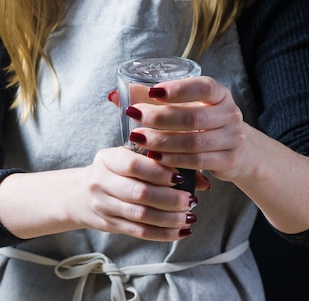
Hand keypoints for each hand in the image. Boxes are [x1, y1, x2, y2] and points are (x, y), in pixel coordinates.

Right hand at [81, 145, 197, 240]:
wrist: (80, 195)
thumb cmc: (116, 172)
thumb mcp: (131, 158)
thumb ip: (164, 163)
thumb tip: (202, 181)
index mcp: (107, 159)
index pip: (133, 164)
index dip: (158, 171)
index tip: (180, 177)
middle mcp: (101, 182)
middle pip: (139, 193)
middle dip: (169, 199)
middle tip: (191, 201)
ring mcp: (103, 206)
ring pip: (140, 215)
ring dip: (169, 218)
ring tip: (189, 217)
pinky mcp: (110, 225)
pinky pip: (139, 232)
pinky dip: (162, 234)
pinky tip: (180, 232)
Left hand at [119, 76, 247, 183]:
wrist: (237, 153)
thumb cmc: (202, 127)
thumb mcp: (184, 109)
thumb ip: (151, 102)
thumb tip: (114, 95)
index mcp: (220, 94)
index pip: (203, 87)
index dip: (178, 90)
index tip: (153, 92)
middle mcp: (230, 113)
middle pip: (193, 118)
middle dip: (161, 118)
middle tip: (135, 117)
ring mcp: (232, 138)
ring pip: (194, 142)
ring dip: (164, 142)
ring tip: (140, 139)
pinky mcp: (228, 160)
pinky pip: (198, 161)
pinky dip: (175, 160)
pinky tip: (156, 158)